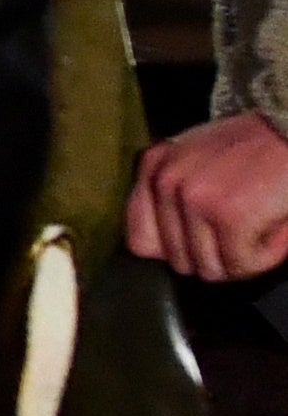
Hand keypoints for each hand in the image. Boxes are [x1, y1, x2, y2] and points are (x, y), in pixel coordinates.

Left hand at [130, 112, 287, 280]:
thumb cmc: (260, 147)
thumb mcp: (199, 160)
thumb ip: (171, 198)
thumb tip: (161, 251)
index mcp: (154, 167)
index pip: (141, 242)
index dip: (179, 251)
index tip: (208, 239)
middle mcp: (165, 181)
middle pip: (179, 261)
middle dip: (217, 255)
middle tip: (246, 230)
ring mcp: (194, 198)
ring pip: (209, 269)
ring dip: (243, 257)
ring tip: (261, 224)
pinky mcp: (229, 214)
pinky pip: (241, 265)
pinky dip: (267, 256)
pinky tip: (278, 227)